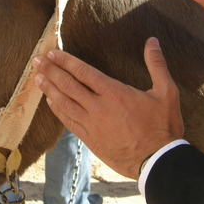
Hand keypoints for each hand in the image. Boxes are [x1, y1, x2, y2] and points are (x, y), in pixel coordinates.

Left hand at [33, 37, 184, 179]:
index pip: (83, 72)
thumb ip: (157, 65)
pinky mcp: (90, 140)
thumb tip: (152, 41)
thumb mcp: (167, 92)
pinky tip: (50, 103)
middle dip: (51, 71)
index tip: (52, 53)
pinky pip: (68, 122)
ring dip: (49, 89)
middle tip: (37, 60)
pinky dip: (57, 111)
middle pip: (68, 85)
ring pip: (64, 103)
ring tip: (37, 78)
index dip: (65, 61)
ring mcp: (92, 125)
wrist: (158, 162)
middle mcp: (98, 107)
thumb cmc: (164, 127)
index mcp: (114, 93)